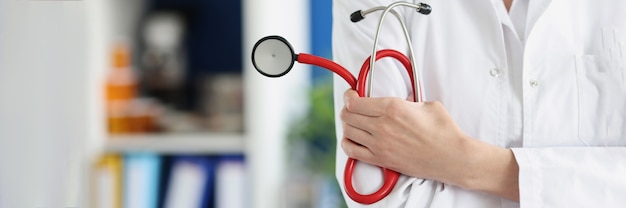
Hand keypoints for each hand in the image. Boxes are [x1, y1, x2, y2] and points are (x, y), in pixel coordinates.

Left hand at [340, 89, 518, 201]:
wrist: (451, 157)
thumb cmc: (444, 131)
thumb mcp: (427, 104)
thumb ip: (408, 99)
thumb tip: (400, 99)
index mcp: (392, 108)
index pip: (355, 102)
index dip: (349, 96)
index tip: (352, 95)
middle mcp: (382, 126)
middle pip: (347, 116)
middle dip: (347, 109)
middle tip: (353, 108)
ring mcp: (380, 145)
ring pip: (348, 132)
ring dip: (348, 125)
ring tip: (355, 123)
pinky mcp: (381, 160)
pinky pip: (352, 151)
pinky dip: (348, 143)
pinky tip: (354, 139)